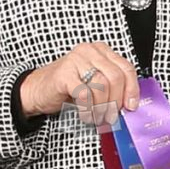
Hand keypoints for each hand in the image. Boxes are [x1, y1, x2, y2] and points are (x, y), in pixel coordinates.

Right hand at [19, 43, 138, 128]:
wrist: (37, 90)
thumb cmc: (68, 88)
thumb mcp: (95, 84)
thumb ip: (112, 88)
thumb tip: (130, 105)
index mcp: (101, 51)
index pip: (126, 68)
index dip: (132, 89)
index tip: (131, 106)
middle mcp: (89, 51)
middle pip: (116, 77)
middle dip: (116, 101)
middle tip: (111, 116)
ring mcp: (75, 60)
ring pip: (102, 86)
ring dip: (102, 107)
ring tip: (97, 117)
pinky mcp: (64, 73)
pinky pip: (85, 94)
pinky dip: (88, 109)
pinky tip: (85, 115)